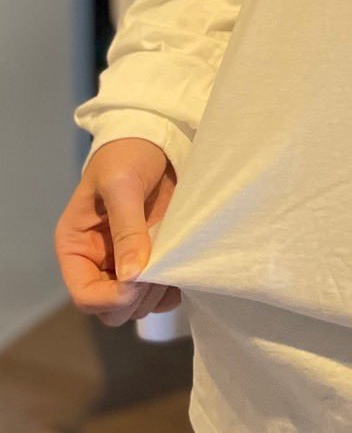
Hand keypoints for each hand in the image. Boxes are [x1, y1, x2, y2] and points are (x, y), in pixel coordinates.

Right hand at [54, 136, 181, 326]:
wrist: (156, 137)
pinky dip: (170, 291)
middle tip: (160, 270)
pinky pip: (158, 294)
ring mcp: (125, 263)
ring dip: (155, 295)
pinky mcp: (152, 258)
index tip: (139, 282)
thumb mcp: (122, 184)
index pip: (85, 295)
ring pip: (136, 306)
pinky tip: (180, 270)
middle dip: (135, 298)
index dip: (111, 298)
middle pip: (110, 309)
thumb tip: (131, 276)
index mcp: (76, 246)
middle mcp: (97, 262)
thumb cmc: (127, 154)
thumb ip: (126, 229)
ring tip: (171, 264)